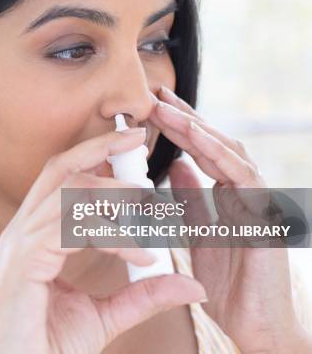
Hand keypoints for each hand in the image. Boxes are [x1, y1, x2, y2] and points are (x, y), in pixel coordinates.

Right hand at [0, 128, 206, 353]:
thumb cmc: (48, 347)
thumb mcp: (105, 316)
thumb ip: (143, 295)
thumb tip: (188, 282)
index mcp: (34, 237)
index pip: (62, 180)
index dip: (95, 158)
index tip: (133, 150)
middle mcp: (21, 231)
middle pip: (58, 169)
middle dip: (98, 147)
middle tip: (138, 137)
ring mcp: (18, 243)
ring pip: (68, 194)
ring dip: (113, 191)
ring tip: (151, 201)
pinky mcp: (23, 261)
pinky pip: (71, 229)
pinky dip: (112, 236)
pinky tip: (143, 256)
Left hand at [151, 86, 309, 352]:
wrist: (258, 327)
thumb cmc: (231, 285)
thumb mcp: (201, 234)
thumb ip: (192, 201)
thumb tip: (175, 166)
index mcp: (230, 196)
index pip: (203, 153)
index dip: (179, 128)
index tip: (152, 108)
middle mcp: (247, 192)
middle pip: (214, 144)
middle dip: (184, 118)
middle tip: (155, 94)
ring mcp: (260, 201)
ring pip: (228, 152)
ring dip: (195, 127)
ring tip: (165, 107)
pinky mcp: (267, 216)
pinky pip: (242, 177)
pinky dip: (217, 153)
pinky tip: (194, 135)